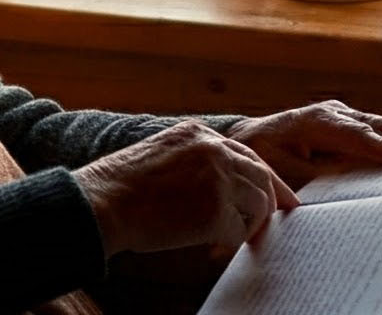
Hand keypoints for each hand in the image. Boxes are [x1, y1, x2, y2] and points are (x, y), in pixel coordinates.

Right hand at [73, 119, 299, 256]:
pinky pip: (239, 230)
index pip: (246, 153)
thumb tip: (219, 186)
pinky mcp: (215, 210)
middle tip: (278, 221)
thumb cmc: (121, 186)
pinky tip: (213, 247)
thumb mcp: (161, 153)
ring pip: (258, 203)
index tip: (279, 196)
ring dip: (248, 224)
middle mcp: (213, 149)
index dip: (265, 177)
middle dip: (272, 201)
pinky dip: (231, 242)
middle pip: (261, 176)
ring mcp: (216, 177)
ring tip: (230, 237)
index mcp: (198, 133)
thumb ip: (193, 161)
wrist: (102, 202)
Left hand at [226, 100, 381, 186]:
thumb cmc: (262, 155)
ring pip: (380, 124)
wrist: (250, 138)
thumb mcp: (277, 169)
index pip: (353, 133)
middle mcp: (332, 111)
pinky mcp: (348, 122)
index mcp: (314, 120)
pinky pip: (377, 130)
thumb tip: (333, 194)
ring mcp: (342, 113)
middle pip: (375, 124)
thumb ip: (306, 177)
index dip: (379, 146)